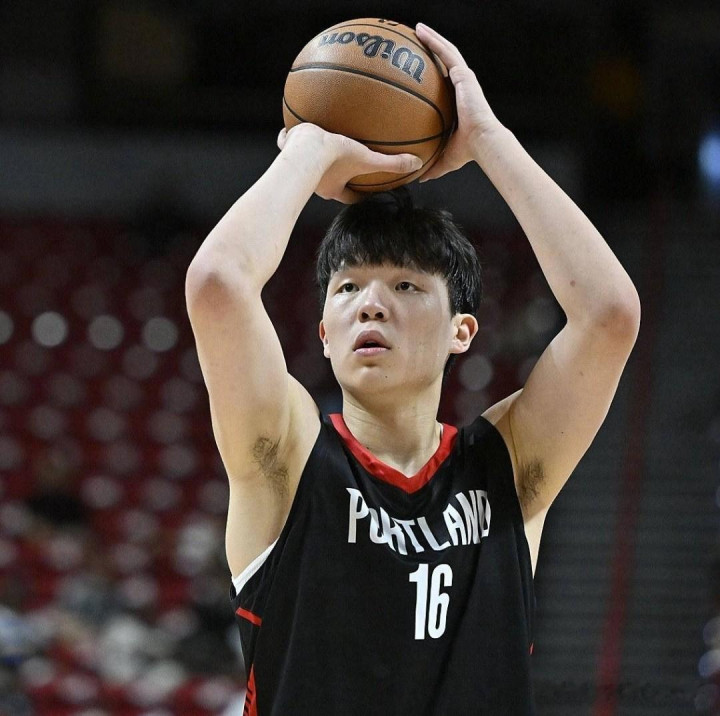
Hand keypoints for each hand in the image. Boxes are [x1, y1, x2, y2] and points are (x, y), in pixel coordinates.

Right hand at [277, 124, 422, 202]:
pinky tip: (292, 121)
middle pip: (326, 181)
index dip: (358, 194)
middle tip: (341, 165)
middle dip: (332, 174)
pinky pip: (287, 141)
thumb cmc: (334, 159)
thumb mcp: (368, 159)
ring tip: (315, 141)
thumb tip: (417, 165)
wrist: (304, 149)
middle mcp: (315, 182)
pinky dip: (289, 134)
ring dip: (310, 155)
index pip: (349, 196)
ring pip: (304, 162)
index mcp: (333, 187)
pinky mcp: (287, 147)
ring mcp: (298, 165)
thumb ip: (392, 163)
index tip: (365, 190)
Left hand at [415, 23, 503, 181]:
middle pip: (444, 64)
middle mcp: (461, 87)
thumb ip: (432, 166)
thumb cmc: (468, 152)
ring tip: (416, 29)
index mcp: (457, 102)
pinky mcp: (464, 74)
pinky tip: (421, 31)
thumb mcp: (445, 159)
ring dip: (431, 39)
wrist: (482, 142)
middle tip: (414, 43)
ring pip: (446, 52)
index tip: (418, 70)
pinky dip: (434, 41)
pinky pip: (446, 52)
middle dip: (431, 51)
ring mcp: (464, 78)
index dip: (432, 75)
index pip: (443, 84)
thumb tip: (419, 179)